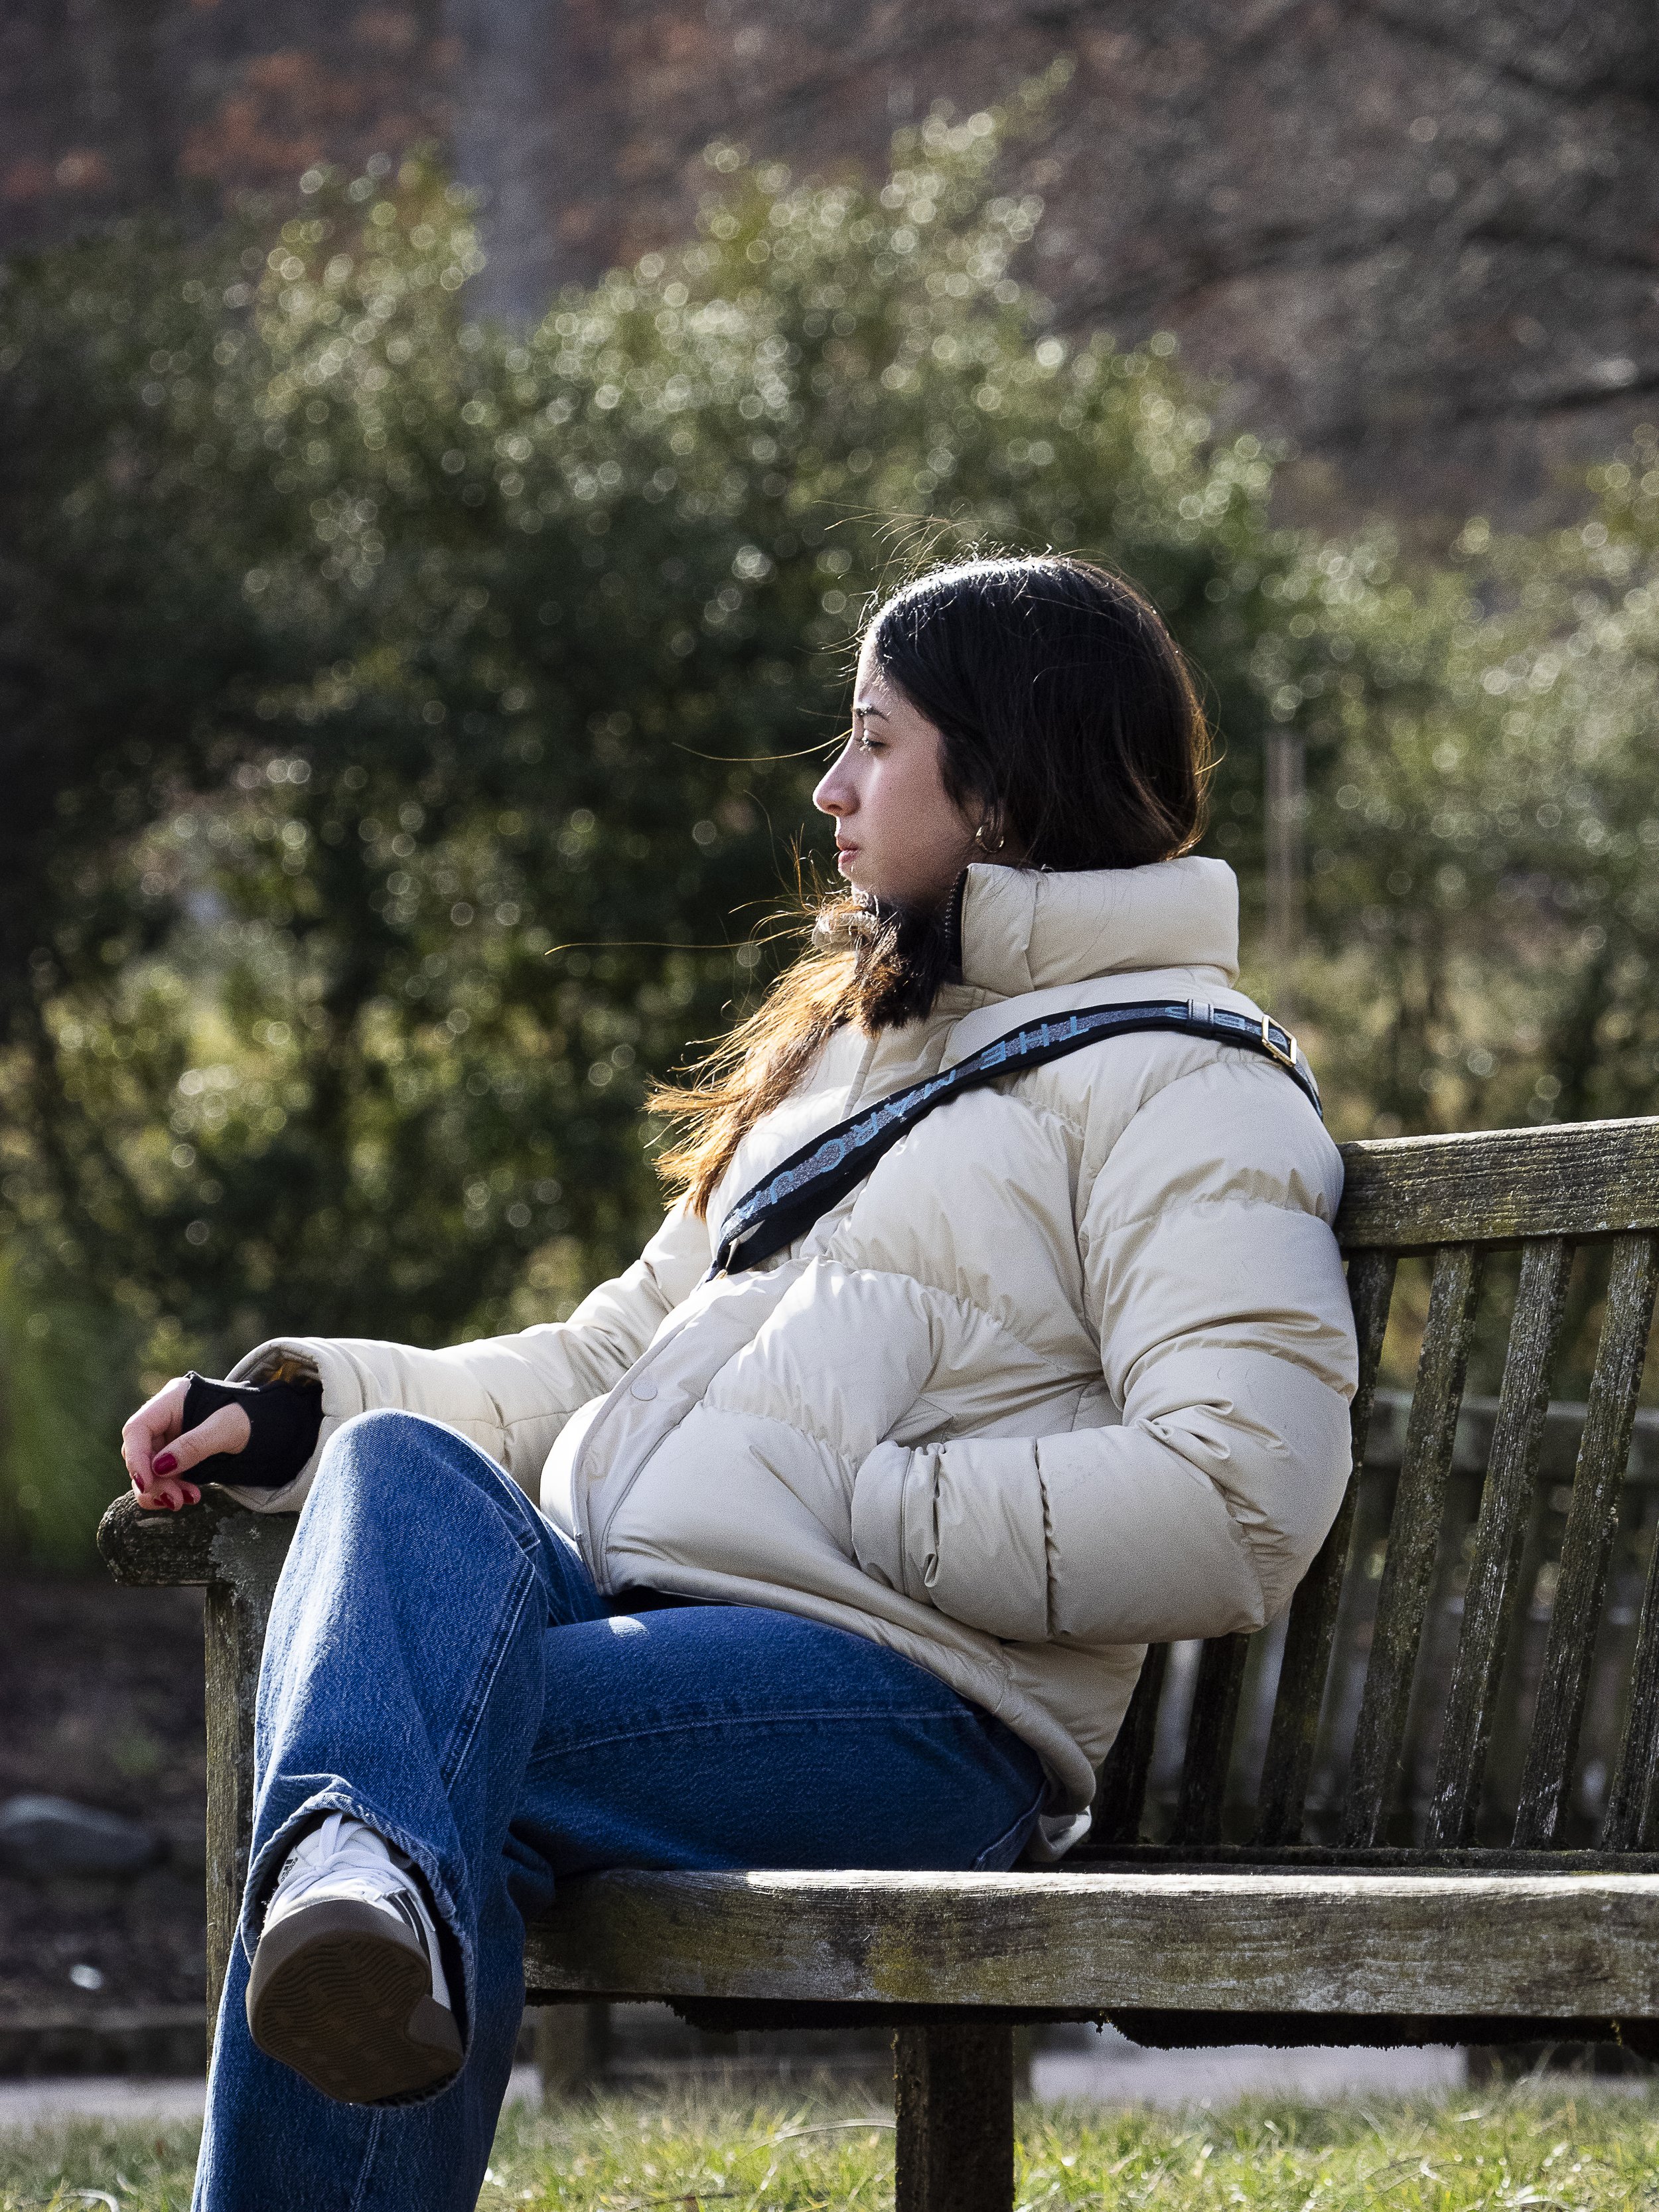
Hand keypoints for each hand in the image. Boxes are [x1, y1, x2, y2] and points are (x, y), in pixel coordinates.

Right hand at [121, 1376, 250, 1512]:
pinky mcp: (176, 1458)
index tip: (147, 1483)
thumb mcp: (228, 1428)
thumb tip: (160, 1467)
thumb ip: (195, 1445)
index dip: (136, 1457)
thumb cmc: (251, 1419)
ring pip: (148, 1470)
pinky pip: (161, 1478)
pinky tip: (191, 1497)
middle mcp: (165, 1419)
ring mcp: (169, 1439)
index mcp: (172, 1399)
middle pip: (140, 1453)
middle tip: (175, 1500)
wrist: (270, 1428)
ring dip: (161, 1490)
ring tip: (186, 1501)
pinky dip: (170, 1491)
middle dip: (153, 1481)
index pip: (137, 1429)